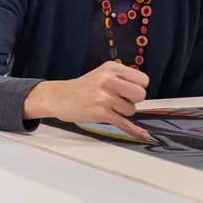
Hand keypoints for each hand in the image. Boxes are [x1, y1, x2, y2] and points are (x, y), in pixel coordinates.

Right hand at [24, 62, 149, 138]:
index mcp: (112, 68)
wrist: (60, 97)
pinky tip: (143, 134)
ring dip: (123, 112)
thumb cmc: (82, 87)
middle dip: (134, 100)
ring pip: (131, 110)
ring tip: (108, 107)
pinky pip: (124, 123)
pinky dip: (134, 130)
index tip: (129, 91)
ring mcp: (104, 97)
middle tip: (121, 100)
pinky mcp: (101, 113)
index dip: (138, 87)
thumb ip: (121, 78)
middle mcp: (109, 80)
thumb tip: (140, 91)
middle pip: (140, 95)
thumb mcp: (102, 73)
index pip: (143, 79)